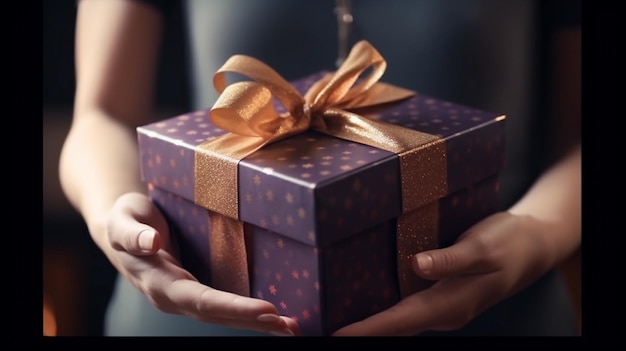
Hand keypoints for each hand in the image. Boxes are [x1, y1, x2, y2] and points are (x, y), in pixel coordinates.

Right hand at [104, 192, 299, 335]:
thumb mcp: (123, 219)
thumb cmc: (125, 221)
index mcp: (160, 283)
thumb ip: (133, 233)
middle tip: (289, 326)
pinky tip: (273, 316)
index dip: (233, 307)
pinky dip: (249, 313)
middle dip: (254, 322)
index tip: (266, 309)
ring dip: (257, 323)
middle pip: (218, 315)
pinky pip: (225, 305)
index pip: (201, 300)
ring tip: (290, 327)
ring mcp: (188, 296)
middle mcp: (176, 296)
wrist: (124, 230)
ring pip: (224, 315)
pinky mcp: (198, 290)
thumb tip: (151, 242)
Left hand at [332, 211, 554, 335]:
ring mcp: (442, 305)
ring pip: (400, 320)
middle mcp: (443, 311)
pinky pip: (407, 306)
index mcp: (451, 303)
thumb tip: (418, 266)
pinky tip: (365, 297)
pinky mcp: (441, 294)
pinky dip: (385, 309)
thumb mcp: (483, 247)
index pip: (401, 321)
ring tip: (335, 318)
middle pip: (394, 327)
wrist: (531, 246)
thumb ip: (451, 259)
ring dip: (370, 322)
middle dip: (361, 331)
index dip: (369, 329)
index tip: (338, 334)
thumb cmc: (508, 244)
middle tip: (324, 328)